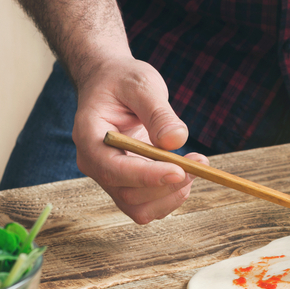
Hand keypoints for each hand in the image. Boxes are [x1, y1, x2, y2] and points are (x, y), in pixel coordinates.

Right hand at [71, 56, 208, 223]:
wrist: (111, 83)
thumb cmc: (122, 80)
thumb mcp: (141, 84)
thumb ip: (158, 112)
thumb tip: (175, 140)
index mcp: (89, 137)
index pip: (113, 169)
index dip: (147, 176)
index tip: (179, 171)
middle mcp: (96, 163)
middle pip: (128, 195)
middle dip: (168, 186)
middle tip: (200, 162)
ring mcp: (110, 176)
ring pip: (139, 208)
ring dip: (173, 194)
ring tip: (196, 165)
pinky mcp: (127, 182)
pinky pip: (148, 204)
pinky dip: (171, 194)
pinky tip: (186, 169)